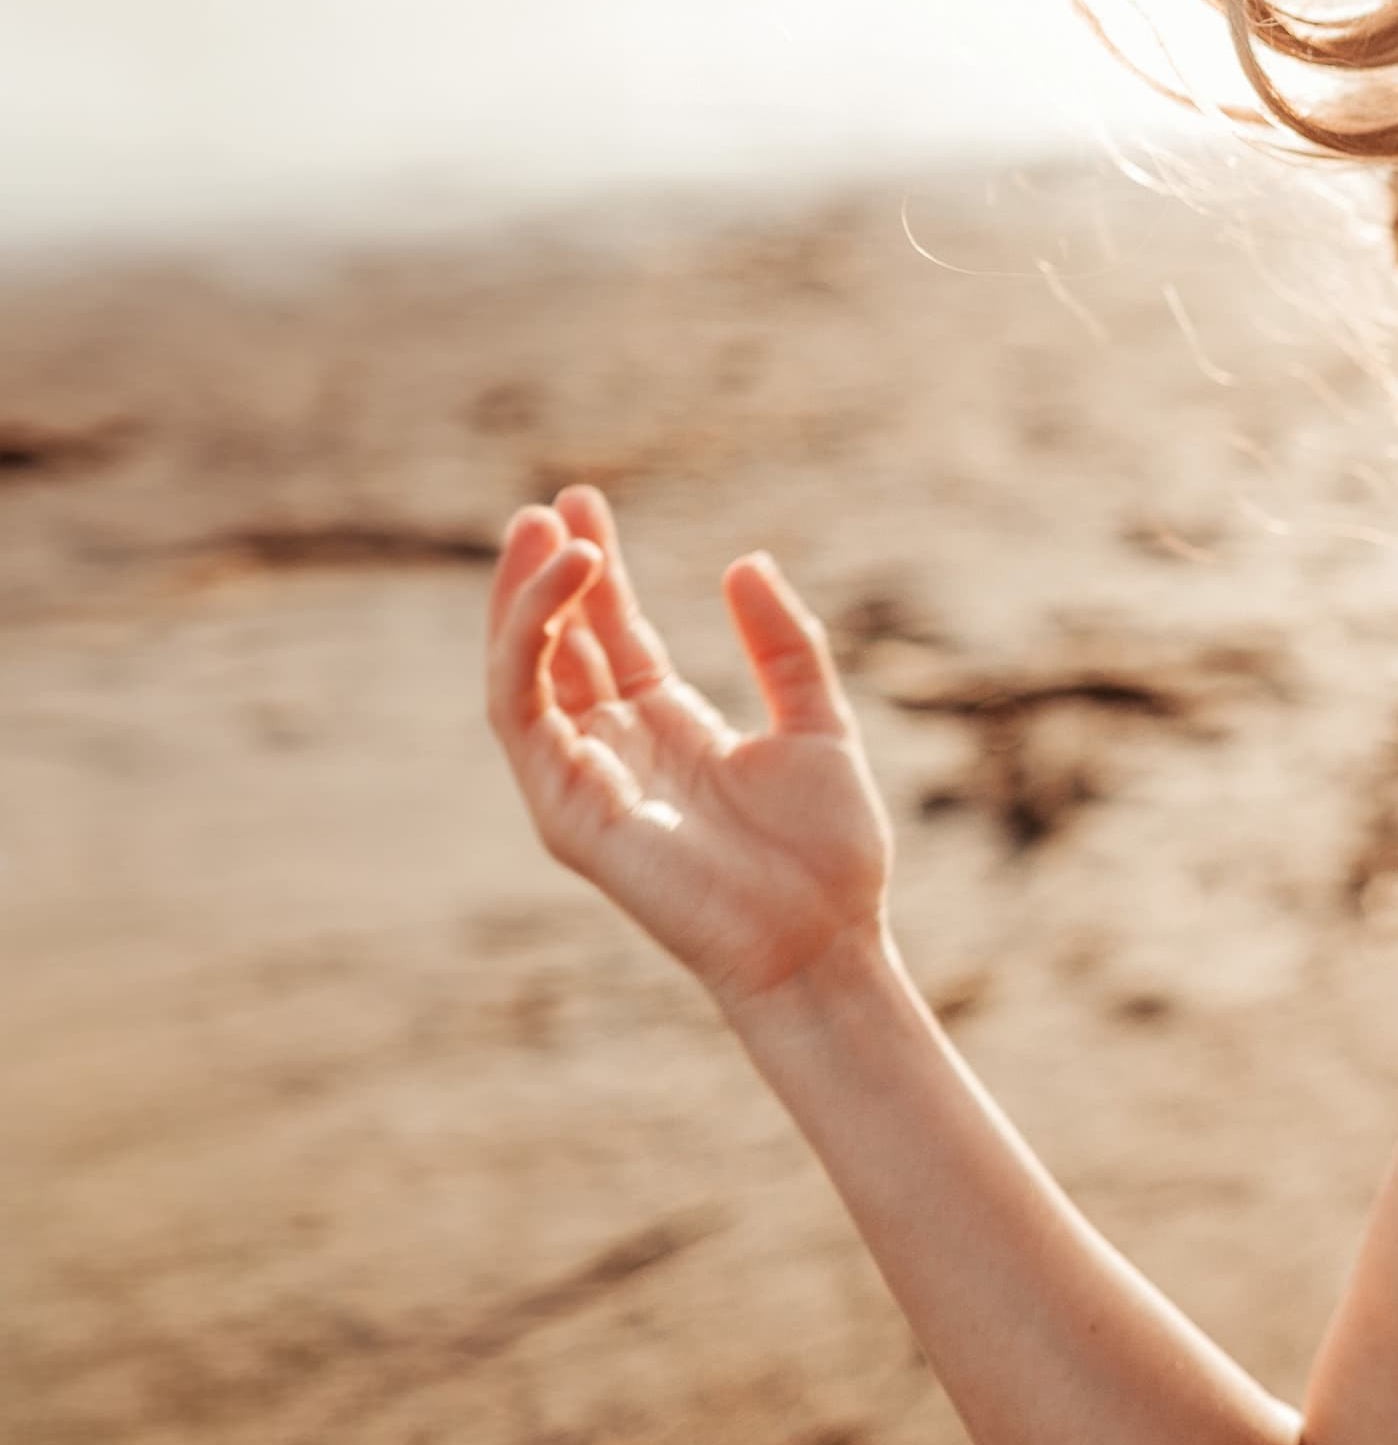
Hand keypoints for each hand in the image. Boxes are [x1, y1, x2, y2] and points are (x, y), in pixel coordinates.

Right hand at [481, 485, 895, 1014]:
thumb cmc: (827, 853)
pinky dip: (528, 650)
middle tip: (549, 506)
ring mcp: (583, 782)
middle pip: (555, 648)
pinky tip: (559, 592)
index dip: (595, 573)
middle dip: (543, 576)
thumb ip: (784, 647)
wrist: (824, 939)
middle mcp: (616, 750)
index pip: (609, 637)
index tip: (582, 505)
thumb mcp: (819, 725)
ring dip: (524, 602)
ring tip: (546, 534)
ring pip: (521, 674)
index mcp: (669, 729)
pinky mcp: (566, 812)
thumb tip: (745, 562)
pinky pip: (521, 717)